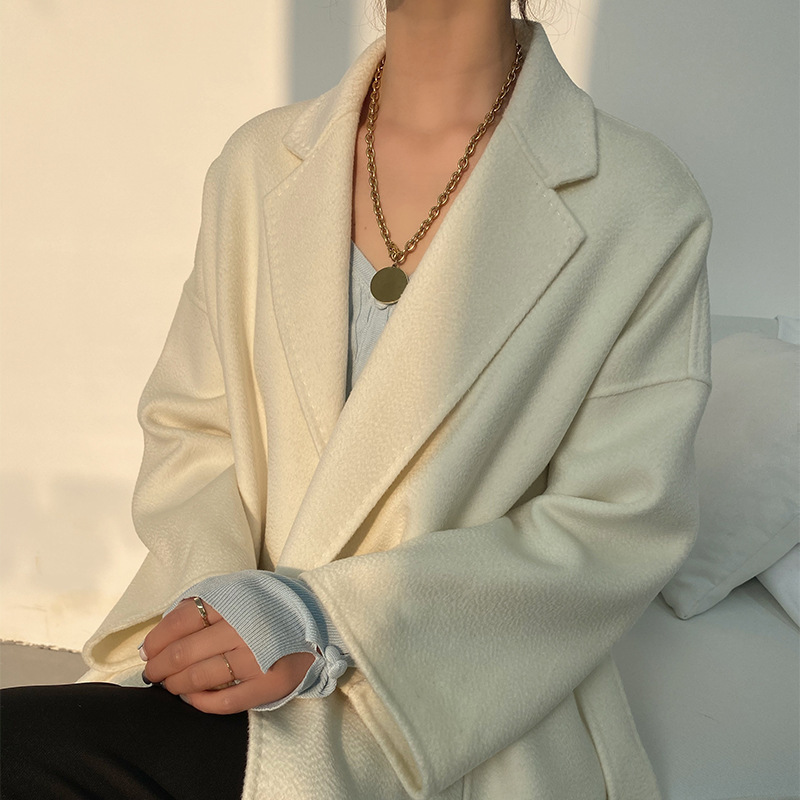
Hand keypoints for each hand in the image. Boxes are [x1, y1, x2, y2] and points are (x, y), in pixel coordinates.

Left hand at [141, 598, 315, 713]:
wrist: (319, 619)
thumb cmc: (271, 605)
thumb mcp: (240, 590)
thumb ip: (207, 603)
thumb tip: (164, 629)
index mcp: (233, 601)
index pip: (179, 621)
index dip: (156, 640)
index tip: (148, 652)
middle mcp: (242, 628)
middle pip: (182, 654)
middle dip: (159, 668)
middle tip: (154, 674)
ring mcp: (256, 658)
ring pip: (198, 679)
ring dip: (175, 686)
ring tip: (171, 686)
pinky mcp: (269, 684)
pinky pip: (224, 702)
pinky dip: (201, 703)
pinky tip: (193, 698)